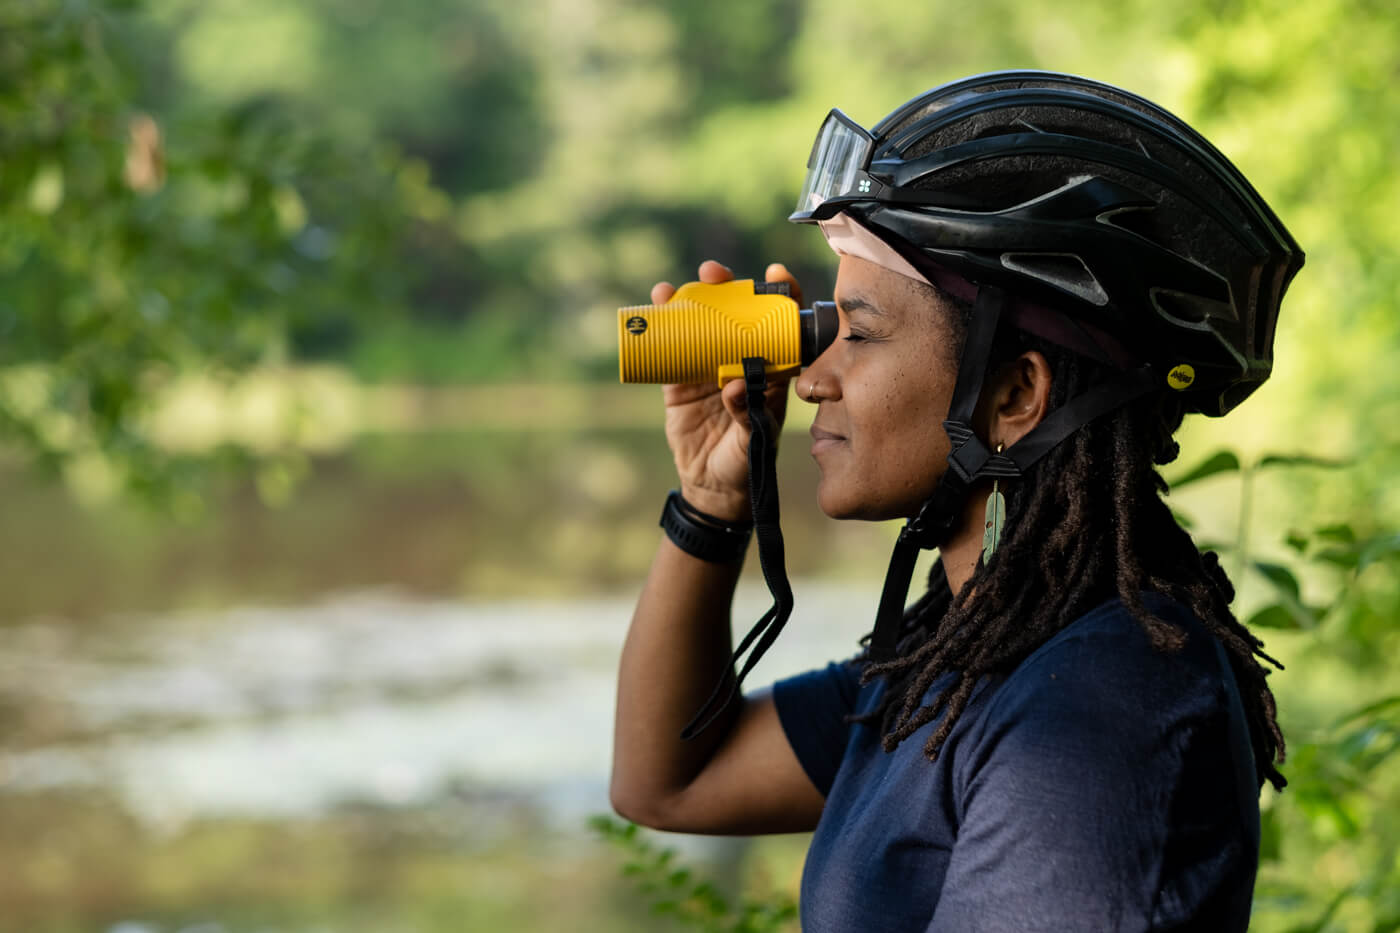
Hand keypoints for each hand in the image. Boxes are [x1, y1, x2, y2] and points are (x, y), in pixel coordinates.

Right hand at [655, 260, 803, 521]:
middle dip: (727, 288)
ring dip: (690, 300)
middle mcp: (740, 360)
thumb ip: (748, 412)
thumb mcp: (754, 438)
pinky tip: (655, 305)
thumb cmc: (746, 460)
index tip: (774, 275)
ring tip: (678, 286)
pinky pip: (670, 348)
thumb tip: (736, 384)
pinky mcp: (679, 381)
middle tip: (715, 273)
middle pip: (736, 314)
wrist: (712, 485)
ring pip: (701, 325)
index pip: (779, 324)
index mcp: (770, 369)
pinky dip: (661, 326)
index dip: (780, 296)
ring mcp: (708, 367)